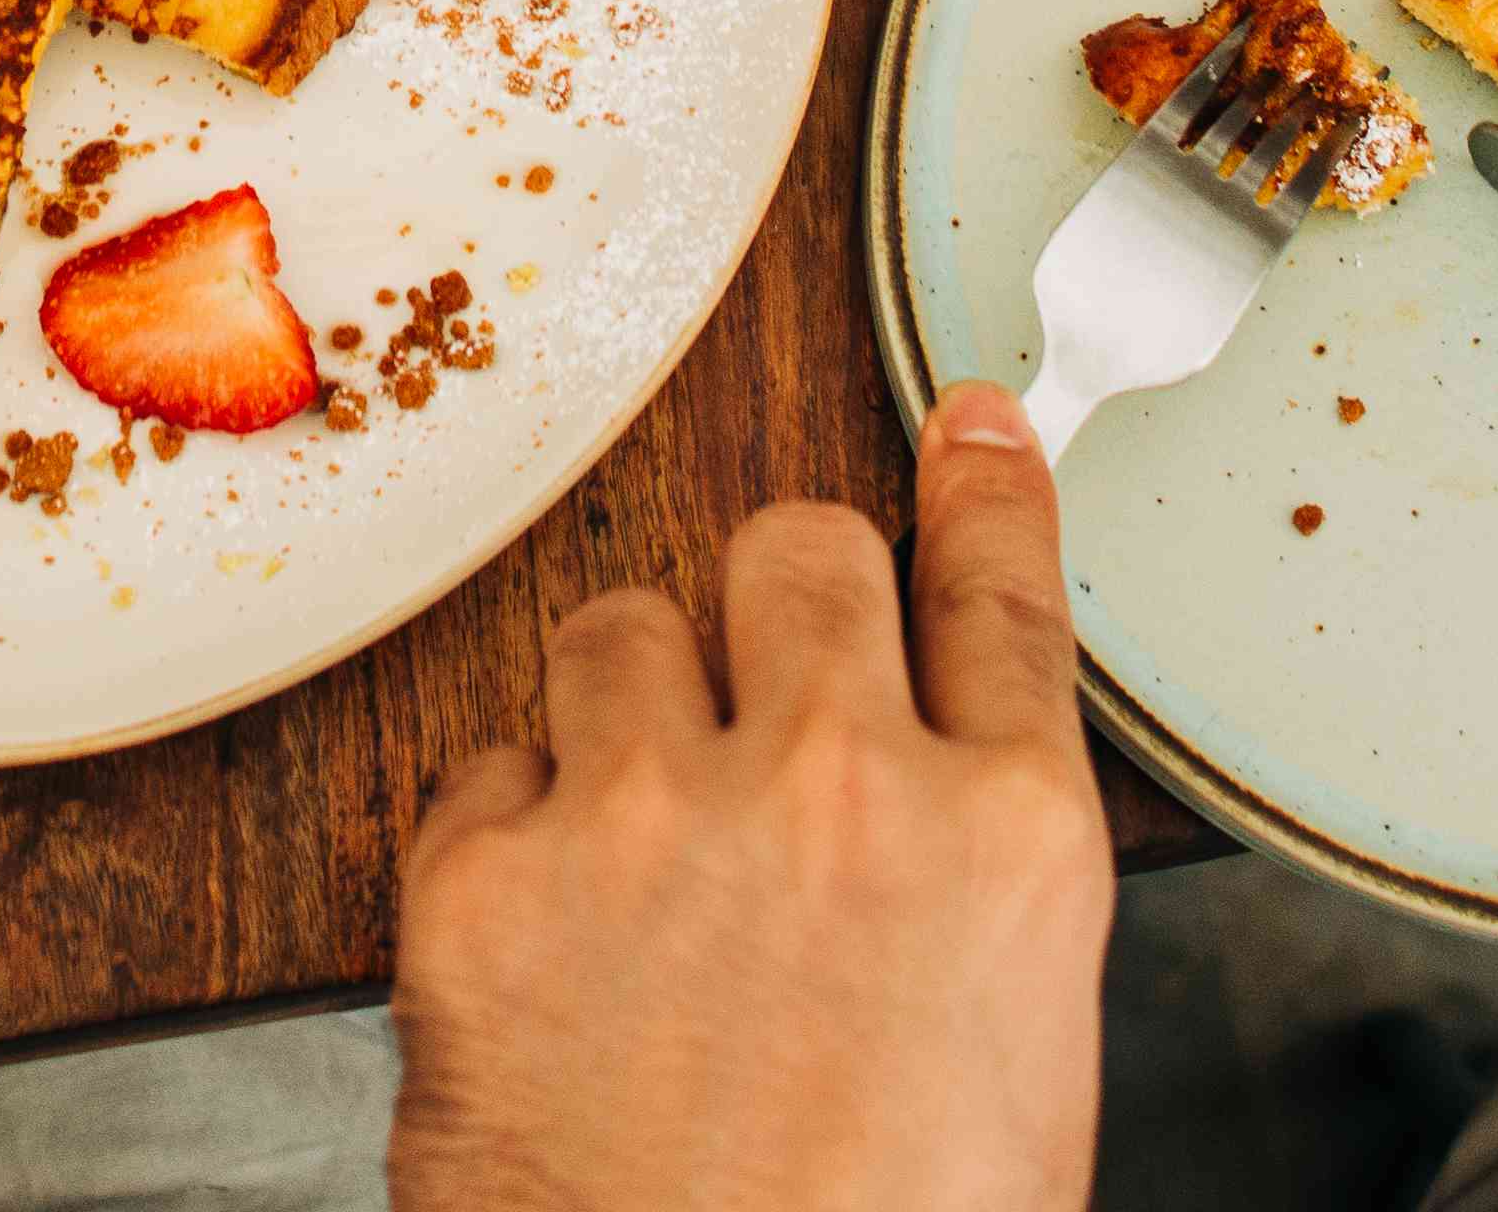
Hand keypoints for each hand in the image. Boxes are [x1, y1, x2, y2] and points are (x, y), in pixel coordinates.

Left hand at [383, 382, 1109, 1211]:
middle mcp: (840, 790)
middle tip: (762, 683)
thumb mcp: (1011, 1070)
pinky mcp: (486, 876)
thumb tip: (936, 808)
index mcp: (1007, 847)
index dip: (983, 486)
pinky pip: (486, 761)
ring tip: (639, 846)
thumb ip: (975, 888)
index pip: (1002, 592)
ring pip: (620, 621)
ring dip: (629, 706)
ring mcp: (651, 816)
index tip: (969, 427)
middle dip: (781, 600)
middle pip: (802, 546)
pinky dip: (506, 830)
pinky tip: (543, 939)